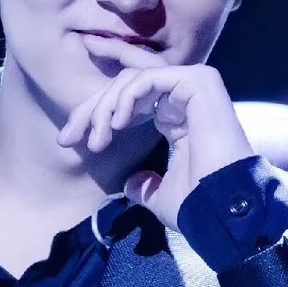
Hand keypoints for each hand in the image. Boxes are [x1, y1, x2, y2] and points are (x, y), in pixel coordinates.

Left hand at [56, 35, 254, 231]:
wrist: (221, 207)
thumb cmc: (197, 205)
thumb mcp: (161, 197)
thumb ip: (145, 187)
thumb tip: (131, 185)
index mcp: (177, 118)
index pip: (128, 103)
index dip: (95, 117)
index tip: (66, 139)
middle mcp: (184, 97)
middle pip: (125, 88)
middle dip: (91, 110)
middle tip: (68, 137)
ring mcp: (193, 85)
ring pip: (133, 81)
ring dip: (105, 108)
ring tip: (96, 140)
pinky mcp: (197, 80)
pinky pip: (149, 78)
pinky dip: (127, 97)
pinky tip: (116, 123)